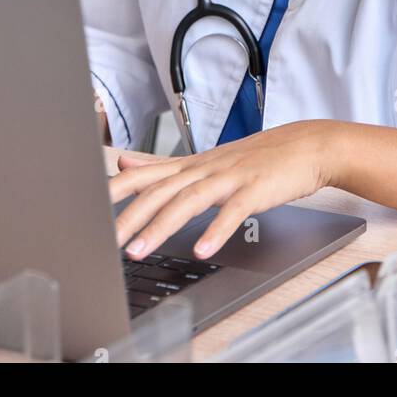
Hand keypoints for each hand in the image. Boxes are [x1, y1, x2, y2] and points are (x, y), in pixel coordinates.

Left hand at [110, 120, 336, 260]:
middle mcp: (206, 168)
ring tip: (139, 250)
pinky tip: (202, 249)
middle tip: (105, 242)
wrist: (307, 146)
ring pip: (189, 200)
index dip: (116, 189)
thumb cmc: (259, 158)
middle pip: (161, 190)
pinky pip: (232, 212)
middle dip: (129, 217)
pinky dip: (215, 230)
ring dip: (161, 226)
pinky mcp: (255, 190)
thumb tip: (126, 161)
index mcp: (193, 164)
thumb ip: (164, 165)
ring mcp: (230, 178)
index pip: (145, 174)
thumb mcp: (207, 159)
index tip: (89, 208)